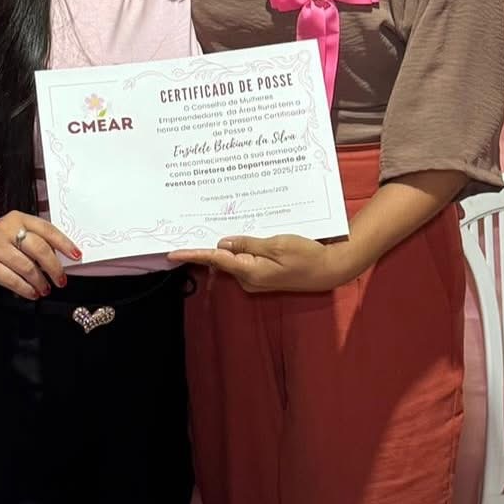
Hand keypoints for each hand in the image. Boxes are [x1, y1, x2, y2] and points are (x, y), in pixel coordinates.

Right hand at [0, 211, 81, 299]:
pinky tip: (32, 293)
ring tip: (45, 289)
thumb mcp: (17, 235)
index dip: (64, 243)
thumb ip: (37, 241)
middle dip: (54, 267)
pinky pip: (12, 280)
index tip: (76, 255)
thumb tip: (63, 258)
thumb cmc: (0, 245)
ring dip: (40, 282)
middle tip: (61, 280)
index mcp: (19, 218)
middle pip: (39, 248)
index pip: (47, 229)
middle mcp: (7, 229)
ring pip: (27, 267)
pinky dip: (26, 289)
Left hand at [168, 233, 358, 293]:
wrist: (330, 269)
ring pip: (233, 259)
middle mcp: (248, 279)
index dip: (194, 254)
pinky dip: (239, 248)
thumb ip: (248, 244)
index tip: (172, 252)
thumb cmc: (307, 255)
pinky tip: (237, 236)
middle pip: (221, 260)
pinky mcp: (263, 274)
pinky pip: (244, 260)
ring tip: (212, 224)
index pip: (215, 260)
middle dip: (207, 245)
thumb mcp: (277, 244)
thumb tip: (221, 244)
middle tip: (193, 224)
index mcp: (250, 271)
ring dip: (225, 246)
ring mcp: (256, 279)